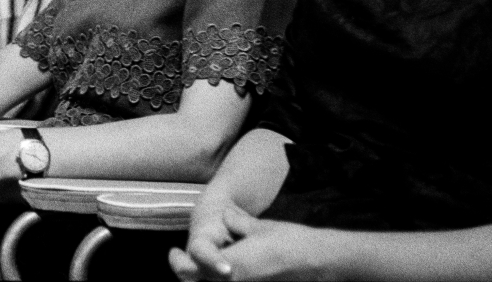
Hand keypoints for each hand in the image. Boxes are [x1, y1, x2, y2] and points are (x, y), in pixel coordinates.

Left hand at [170, 203, 336, 280]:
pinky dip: (224, 277)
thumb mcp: (258, 228)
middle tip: (181, 260)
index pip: (193, 269)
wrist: (317, 261)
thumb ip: (237, 223)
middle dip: (191, 270)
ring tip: (205, 263)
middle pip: (202, 280)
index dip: (179, 263)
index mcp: (231, 266)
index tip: (174, 254)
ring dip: (208, 275)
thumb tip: (225, 216)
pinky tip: (229, 268)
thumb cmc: (288, 243)